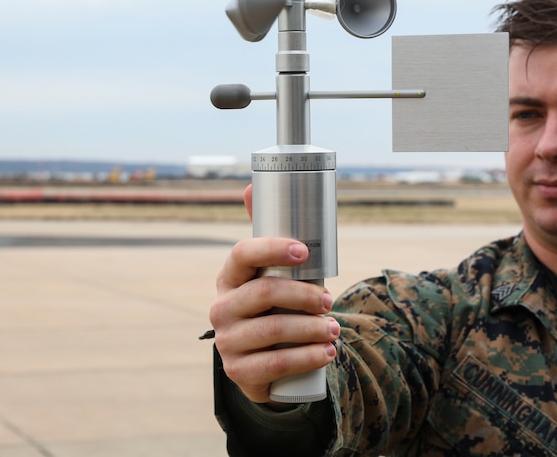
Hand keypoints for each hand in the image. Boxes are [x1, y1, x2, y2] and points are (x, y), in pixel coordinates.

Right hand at [209, 186, 339, 402]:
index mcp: (229, 277)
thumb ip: (267, 235)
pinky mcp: (238, 371)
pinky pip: (275, 363)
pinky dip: (307, 357)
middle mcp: (221, 307)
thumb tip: (251, 184)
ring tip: (335, 328)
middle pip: (263, 292)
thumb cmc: (273, 307)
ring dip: (311, 328)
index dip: (272, 249)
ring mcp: (227, 341)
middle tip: (330, 300)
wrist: (263, 363)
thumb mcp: (270, 274)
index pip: (242, 254)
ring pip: (273, 329)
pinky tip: (326, 353)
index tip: (304, 251)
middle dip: (304, 294)